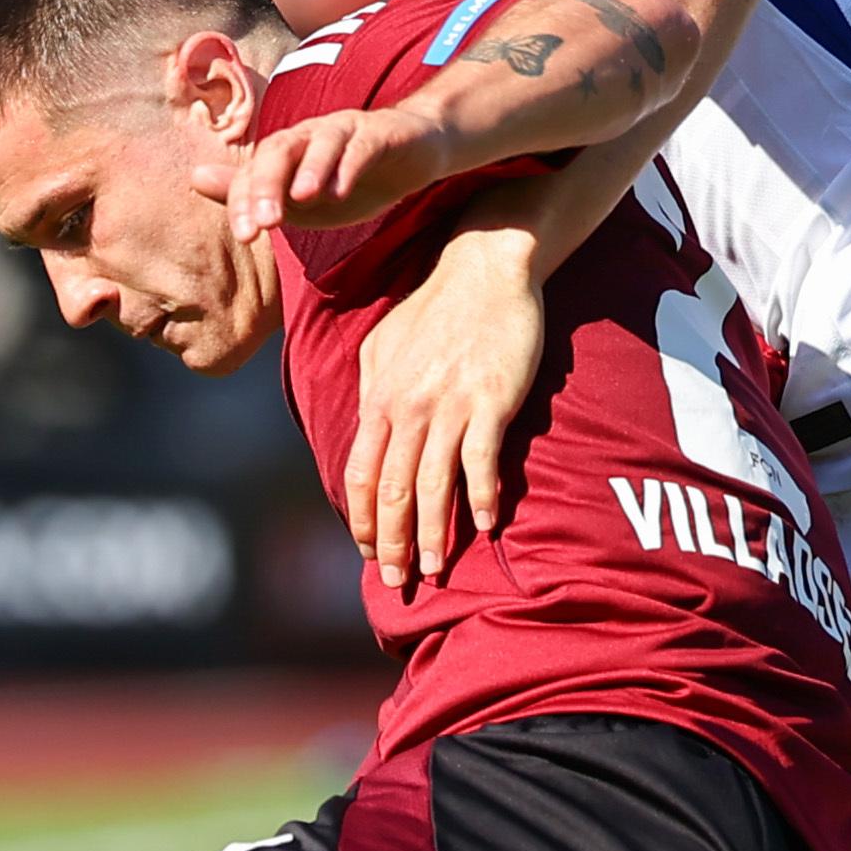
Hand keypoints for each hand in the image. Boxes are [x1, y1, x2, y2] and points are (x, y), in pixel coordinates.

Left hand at [230, 101, 450, 241]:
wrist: (414, 155)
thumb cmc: (350, 178)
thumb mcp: (298, 197)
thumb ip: (252, 191)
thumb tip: (195, 176)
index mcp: (287, 150)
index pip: (254, 173)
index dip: (245, 201)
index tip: (246, 236)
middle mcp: (310, 134)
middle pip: (279, 151)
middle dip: (268, 186)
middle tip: (265, 224)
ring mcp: (346, 130)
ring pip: (320, 142)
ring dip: (309, 170)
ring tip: (301, 200)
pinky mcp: (380, 133)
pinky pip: (361, 146)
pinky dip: (350, 166)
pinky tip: (343, 191)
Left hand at [346, 225, 542, 592]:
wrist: (485, 267)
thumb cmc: (435, 307)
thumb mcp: (384, 345)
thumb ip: (372, 391)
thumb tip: (362, 430)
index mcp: (379, 398)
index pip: (359, 474)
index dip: (361, 520)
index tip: (368, 553)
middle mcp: (408, 407)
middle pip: (391, 490)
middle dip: (391, 543)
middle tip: (395, 582)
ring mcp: (450, 405)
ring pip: (432, 484)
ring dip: (433, 534)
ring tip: (435, 570)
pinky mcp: (491, 400)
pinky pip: (481, 459)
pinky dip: (480, 496)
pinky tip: (485, 524)